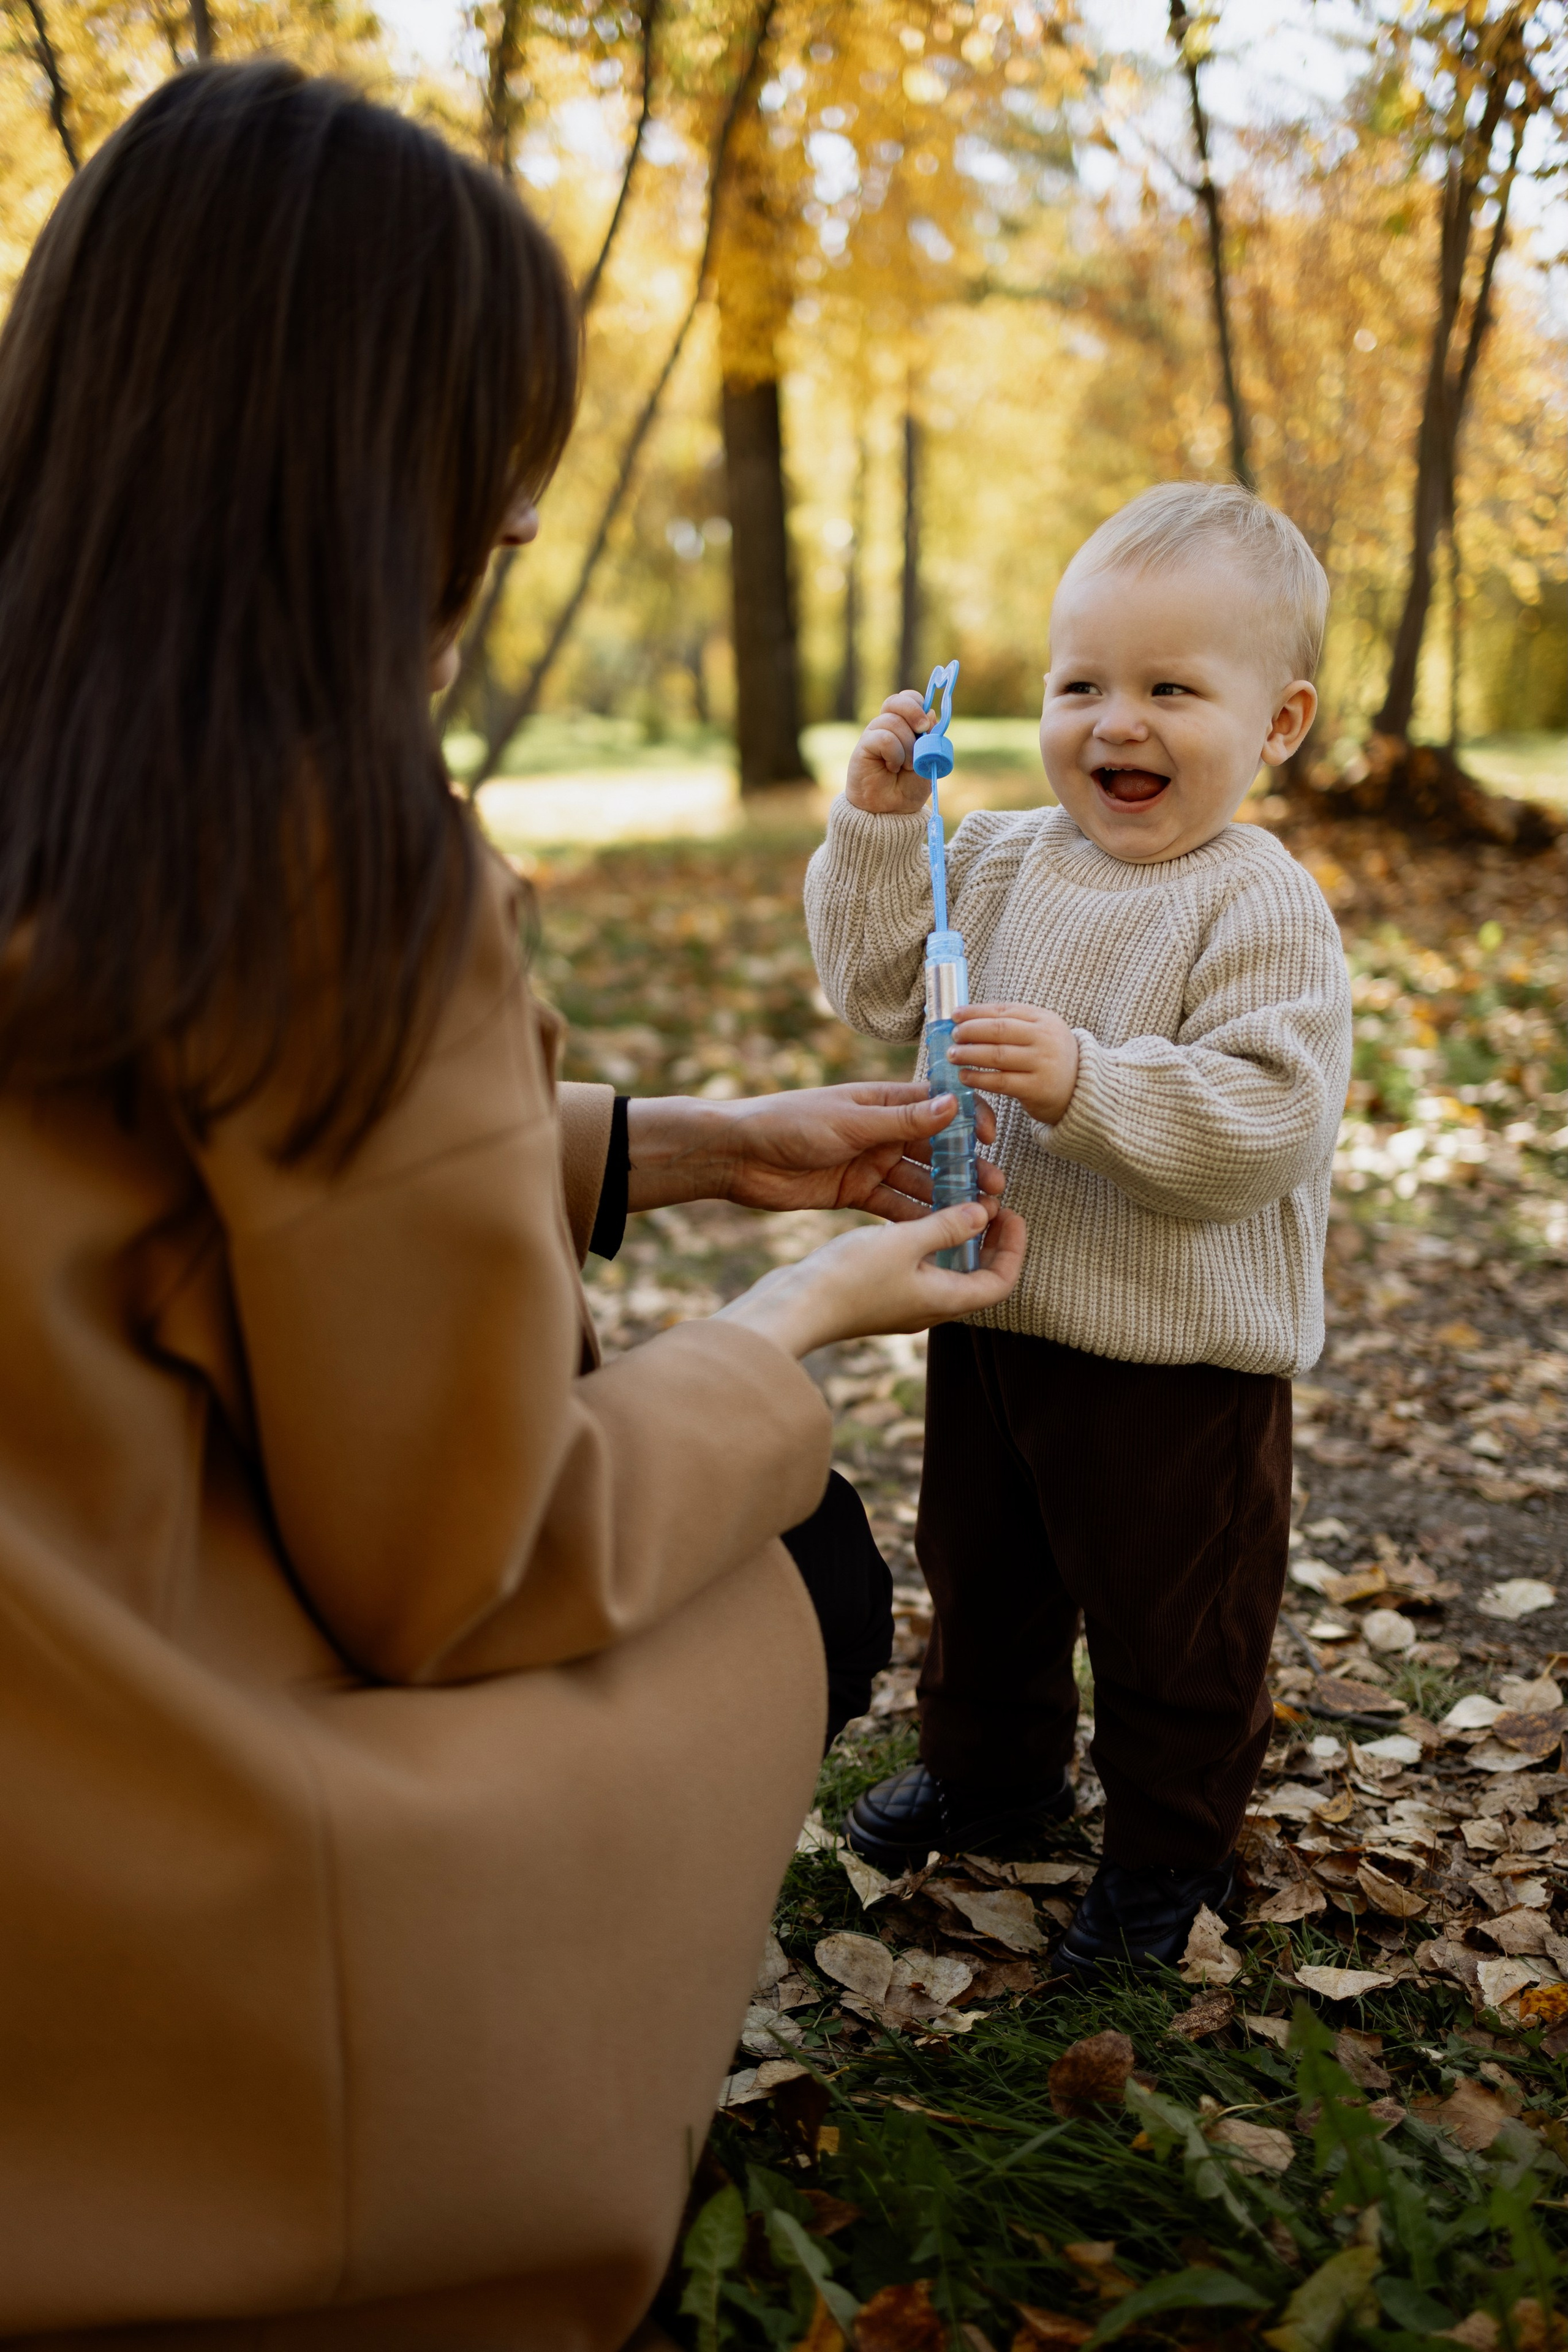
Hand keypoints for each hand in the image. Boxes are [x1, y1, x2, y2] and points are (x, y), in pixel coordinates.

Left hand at [626, 1083, 1005, 1220]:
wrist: (739, 1155)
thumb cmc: (790, 1123)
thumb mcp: (849, 1120)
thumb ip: (901, 1120)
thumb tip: (953, 1105)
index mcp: (883, 1103)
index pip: (938, 1107)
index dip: (968, 1122)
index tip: (990, 1142)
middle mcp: (883, 1133)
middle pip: (935, 1151)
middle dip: (966, 1170)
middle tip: (994, 1191)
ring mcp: (871, 1165)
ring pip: (920, 1183)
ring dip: (947, 1198)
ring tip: (977, 1217)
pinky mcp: (856, 1194)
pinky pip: (895, 1208)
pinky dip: (917, 1220)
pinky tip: (942, 1235)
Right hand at [717, 1199, 1026, 1358]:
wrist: (794, 1306)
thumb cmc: (849, 1278)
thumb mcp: (904, 1242)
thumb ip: (947, 1226)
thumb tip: (983, 1213)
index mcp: (945, 1301)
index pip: (1000, 1282)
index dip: (1014, 1248)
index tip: (1011, 1212)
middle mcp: (929, 1307)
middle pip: (978, 1277)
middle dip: (990, 1240)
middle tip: (988, 1202)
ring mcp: (903, 1302)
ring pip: (947, 1270)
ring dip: (957, 1237)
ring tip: (956, 1200)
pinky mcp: (880, 1294)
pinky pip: (918, 1267)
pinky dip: (928, 1242)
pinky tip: (915, 1214)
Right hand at [845, 690, 939, 813]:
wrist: (890, 811)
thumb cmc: (907, 788)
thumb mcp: (928, 763)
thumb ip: (931, 740)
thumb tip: (931, 713)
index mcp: (904, 727)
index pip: (908, 699)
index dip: (918, 704)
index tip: (928, 723)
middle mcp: (887, 727)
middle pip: (896, 701)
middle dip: (913, 712)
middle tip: (922, 731)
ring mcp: (874, 735)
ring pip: (892, 721)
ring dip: (907, 746)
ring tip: (907, 766)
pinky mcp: (864, 746)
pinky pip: (883, 738)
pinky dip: (894, 753)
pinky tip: (892, 767)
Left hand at [950, 1001, 1079, 1126]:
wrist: (1082, 1089)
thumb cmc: (1049, 1058)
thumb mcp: (1040, 1033)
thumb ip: (1012, 1024)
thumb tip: (967, 1019)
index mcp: (1043, 1019)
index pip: (1004, 1011)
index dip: (975, 1012)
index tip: (954, 1015)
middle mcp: (1045, 1038)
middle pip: (999, 1030)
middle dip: (970, 1031)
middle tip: (952, 1037)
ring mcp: (1042, 1063)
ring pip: (997, 1055)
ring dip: (969, 1054)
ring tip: (952, 1056)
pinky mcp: (1037, 1088)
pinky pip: (1001, 1082)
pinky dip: (979, 1078)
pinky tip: (965, 1076)